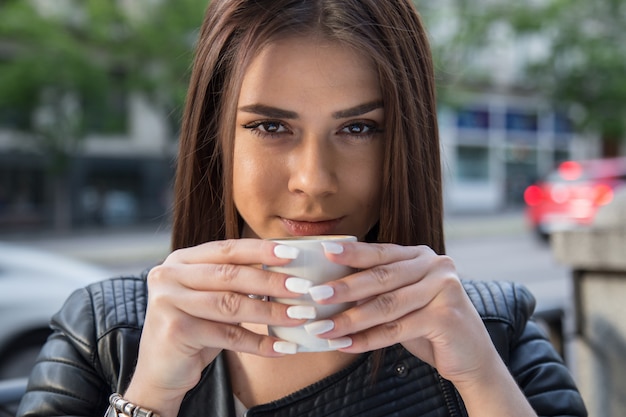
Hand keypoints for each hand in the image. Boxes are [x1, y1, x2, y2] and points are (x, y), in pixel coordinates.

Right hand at [123, 239, 311, 415]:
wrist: (160, 371)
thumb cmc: (194, 329)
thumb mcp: (211, 298)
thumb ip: (235, 281)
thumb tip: (285, 270)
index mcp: (180, 260)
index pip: (227, 249)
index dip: (261, 250)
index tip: (292, 253)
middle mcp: (169, 275)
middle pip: (230, 275)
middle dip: (271, 281)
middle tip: (304, 287)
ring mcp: (168, 302)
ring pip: (231, 305)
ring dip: (271, 312)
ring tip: (300, 316)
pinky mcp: (175, 331)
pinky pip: (228, 336)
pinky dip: (259, 342)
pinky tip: (282, 347)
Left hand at [304, 242, 499, 385]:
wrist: (471, 357)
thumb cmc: (428, 325)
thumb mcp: (403, 301)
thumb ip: (378, 290)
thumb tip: (330, 289)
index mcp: (422, 256)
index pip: (381, 252)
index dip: (352, 253)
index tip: (324, 252)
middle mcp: (436, 266)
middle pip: (381, 277)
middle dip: (344, 288)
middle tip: (315, 295)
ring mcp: (444, 289)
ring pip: (387, 306)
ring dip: (350, 319)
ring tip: (322, 328)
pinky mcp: (447, 316)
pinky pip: (398, 329)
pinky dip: (368, 339)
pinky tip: (345, 344)